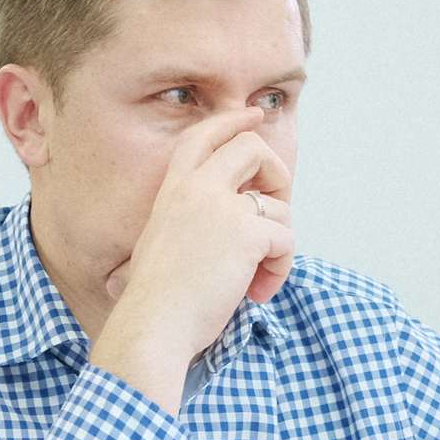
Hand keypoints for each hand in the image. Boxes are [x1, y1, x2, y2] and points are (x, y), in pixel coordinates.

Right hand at [90, 108, 294, 408]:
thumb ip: (197, 219)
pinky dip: (281, 269)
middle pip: (253, 148)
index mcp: (173, 188)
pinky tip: (259, 292)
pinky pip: (286, 240)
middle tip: (275, 212)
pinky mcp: (246, 233)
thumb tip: (245, 218)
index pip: (204, 135)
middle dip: (277, 176)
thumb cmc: (159, 298)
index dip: (233, 121)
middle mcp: (197, 187)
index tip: (254, 115)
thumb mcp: (167, 242)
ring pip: (279, 205)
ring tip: (257, 277)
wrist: (153, 324)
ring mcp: (222, 207)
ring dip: (279, 244)